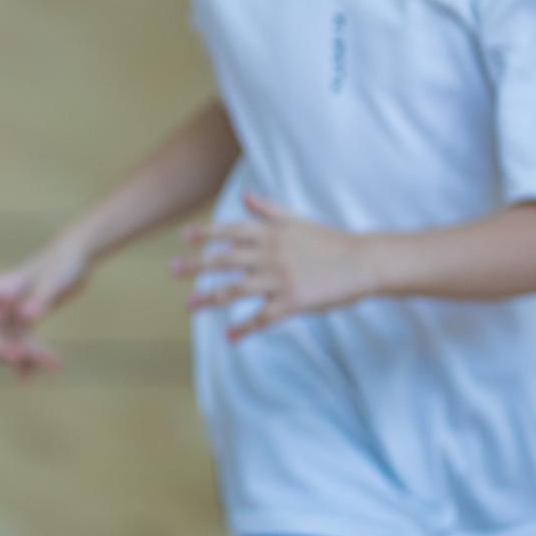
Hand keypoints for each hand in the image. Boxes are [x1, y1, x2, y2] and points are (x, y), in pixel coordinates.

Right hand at [0, 237, 91, 377]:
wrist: (78, 258)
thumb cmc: (64, 261)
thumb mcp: (55, 280)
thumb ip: (40, 298)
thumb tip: (26, 318)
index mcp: (6, 284)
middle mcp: (5, 300)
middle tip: (18, 358)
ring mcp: (14, 312)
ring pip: (7, 342)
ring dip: (25, 357)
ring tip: (51, 364)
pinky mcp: (26, 321)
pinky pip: (21, 345)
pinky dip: (32, 359)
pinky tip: (49, 368)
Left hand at [175, 193, 376, 341]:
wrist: (363, 263)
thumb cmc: (331, 241)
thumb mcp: (298, 221)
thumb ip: (269, 211)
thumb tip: (245, 197)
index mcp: (272, 234)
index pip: (231, 231)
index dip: (206, 233)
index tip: (184, 236)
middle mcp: (271, 255)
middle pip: (224, 260)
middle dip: (195, 265)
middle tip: (171, 270)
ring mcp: (280, 280)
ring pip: (235, 291)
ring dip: (209, 298)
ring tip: (189, 305)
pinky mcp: (293, 303)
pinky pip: (261, 318)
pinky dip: (244, 328)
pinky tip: (229, 337)